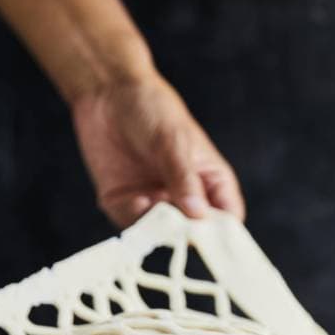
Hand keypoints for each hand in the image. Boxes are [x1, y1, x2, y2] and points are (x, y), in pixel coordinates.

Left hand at [71, 75, 244, 227]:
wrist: (107, 92)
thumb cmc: (152, 109)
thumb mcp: (173, 141)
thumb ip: (185, 179)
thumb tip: (198, 216)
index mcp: (210, 182)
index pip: (227, 219)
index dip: (224, 235)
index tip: (214, 242)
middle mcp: (184, 198)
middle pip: (194, 234)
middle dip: (186, 235)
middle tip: (178, 228)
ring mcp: (155, 202)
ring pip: (161, 234)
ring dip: (157, 228)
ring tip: (152, 206)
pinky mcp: (125, 202)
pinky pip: (131, 224)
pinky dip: (132, 218)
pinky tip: (133, 197)